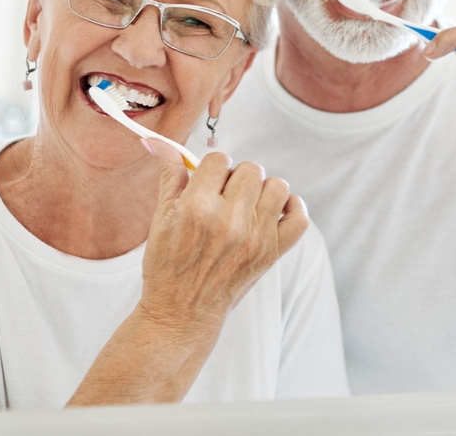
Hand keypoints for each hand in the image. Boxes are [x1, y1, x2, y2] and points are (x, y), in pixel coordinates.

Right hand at [137, 139, 308, 331]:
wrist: (181, 314)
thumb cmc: (167, 266)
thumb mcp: (161, 219)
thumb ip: (169, 175)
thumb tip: (156, 141)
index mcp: (197, 208)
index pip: (218, 159)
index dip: (211, 168)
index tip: (207, 183)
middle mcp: (230, 221)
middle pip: (250, 169)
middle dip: (236, 178)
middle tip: (224, 196)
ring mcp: (255, 238)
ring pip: (277, 186)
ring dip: (262, 191)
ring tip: (246, 205)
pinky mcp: (271, 253)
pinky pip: (299, 218)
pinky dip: (292, 209)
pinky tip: (275, 211)